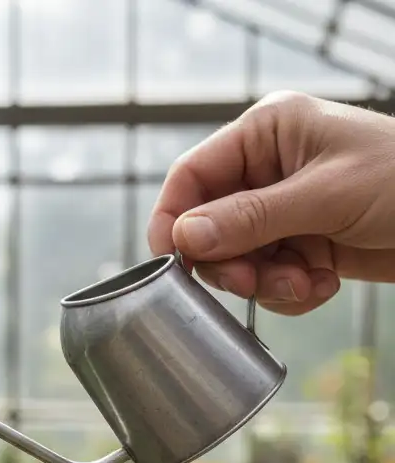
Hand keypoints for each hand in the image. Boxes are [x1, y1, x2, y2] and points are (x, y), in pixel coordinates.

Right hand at [147, 91, 394, 314]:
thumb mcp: (325, 197)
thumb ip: (250, 218)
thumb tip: (185, 237)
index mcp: (266, 134)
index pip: (191, 176)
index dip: (174, 220)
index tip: (174, 263)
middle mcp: (266, 170)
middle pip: (208, 228)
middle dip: (232, 263)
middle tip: (254, 283)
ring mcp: (282, 210)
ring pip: (237, 261)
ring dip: (267, 284)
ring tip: (308, 282)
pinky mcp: (299, 244)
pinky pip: (267, 279)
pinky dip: (290, 291)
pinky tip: (324, 282)